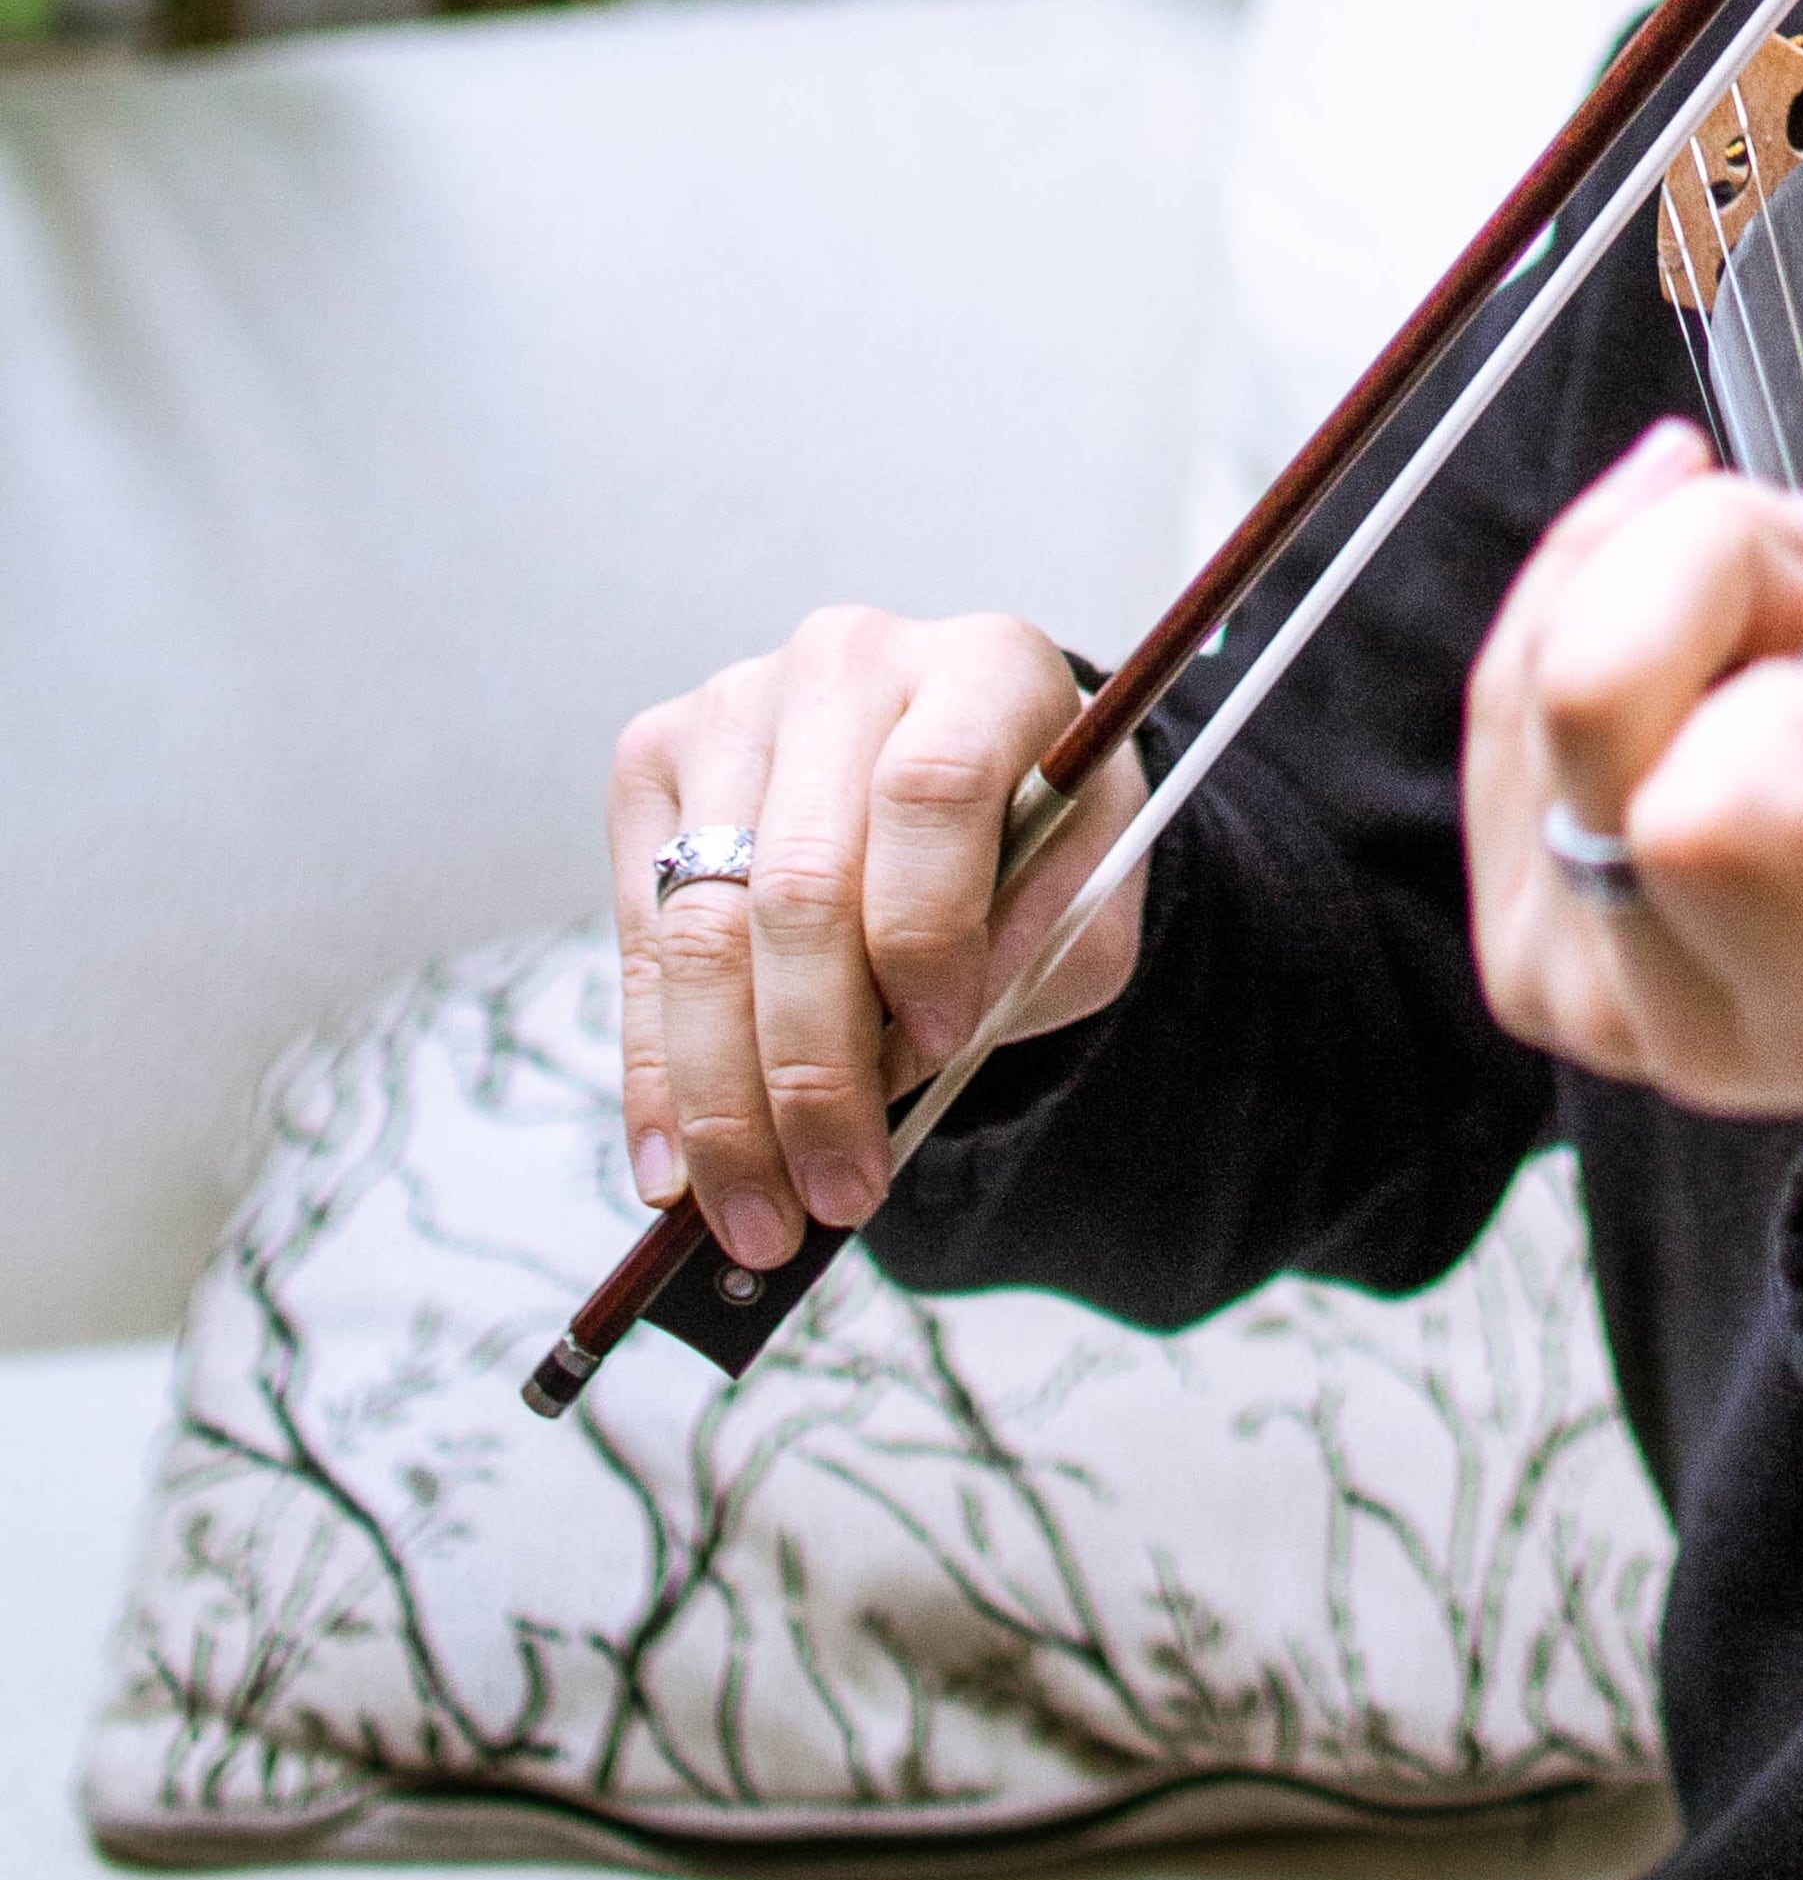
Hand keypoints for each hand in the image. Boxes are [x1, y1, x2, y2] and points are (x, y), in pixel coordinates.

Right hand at [609, 609, 1148, 1266]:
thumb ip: (1021, 960)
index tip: (942, 1043)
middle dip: (814, 1066)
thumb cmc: (1037, 846)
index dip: (926, 930)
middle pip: (802, 880)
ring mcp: (735, 704)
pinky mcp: (654, 763)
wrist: (971, 781)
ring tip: (759, 1218)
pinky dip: (658, 1075)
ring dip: (726, 1100)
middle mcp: (848, 661)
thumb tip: (891, 1067)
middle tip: (839, 1196)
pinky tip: (675, 1169)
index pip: (932, 789)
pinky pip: (639, 940)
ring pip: (703, 927)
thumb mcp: (1085, 899)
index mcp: (985, 665)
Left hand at [1464, 426, 1802, 1151]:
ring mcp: (1569, 960)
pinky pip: (1503, 673)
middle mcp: (1668, 1009)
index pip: (1723, 822)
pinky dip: (1601, 570)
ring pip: (1532, 666)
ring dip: (1662, 562)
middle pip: (1589, 701)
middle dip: (1719, 564)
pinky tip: (1706, 552)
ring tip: (1791, 580)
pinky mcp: (1520, 894)